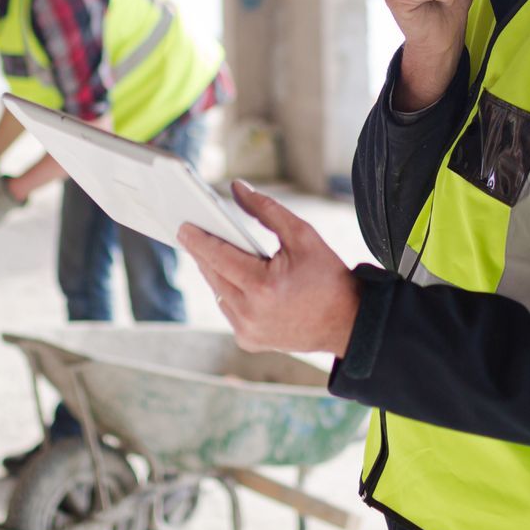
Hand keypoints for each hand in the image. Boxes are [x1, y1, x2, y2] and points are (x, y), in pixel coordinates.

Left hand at [178, 181, 360, 356]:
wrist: (346, 322)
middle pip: (214, 275)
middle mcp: (250, 313)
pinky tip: (236, 277)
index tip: (183, 227)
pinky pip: (228, 310)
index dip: (198, 240)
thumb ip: (266, 210)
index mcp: (262, 286)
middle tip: (194, 232)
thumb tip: (238, 189)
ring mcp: (247, 331)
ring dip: (216, 272)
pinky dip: (229, 292)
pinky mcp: (248, 341)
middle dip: (204, 253)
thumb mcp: (302, 235)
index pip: (219, 257)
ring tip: (214, 251)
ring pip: (218, 293)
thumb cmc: (327, 276)